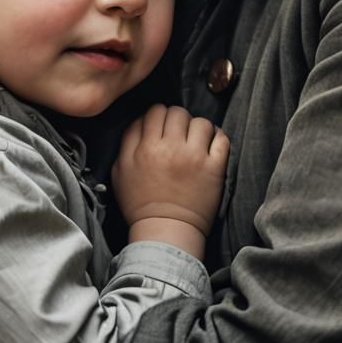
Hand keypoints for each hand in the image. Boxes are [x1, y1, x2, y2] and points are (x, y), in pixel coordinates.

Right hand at [112, 104, 228, 254]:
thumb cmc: (139, 203)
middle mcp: (171, 147)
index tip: (161, 127)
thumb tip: (141, 120)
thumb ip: (127, 141)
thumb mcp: (120, 170)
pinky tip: (211, 144)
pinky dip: (218, 137)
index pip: (155, 111)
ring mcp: (195, 157)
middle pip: (177, 112)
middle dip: (177, 119)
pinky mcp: (214, 168)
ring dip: (197, 128)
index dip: (158, 116)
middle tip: (178, 133)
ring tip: (195, 140)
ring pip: (201, 122)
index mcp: (146, 147)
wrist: (165, 231)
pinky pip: (221, 139)